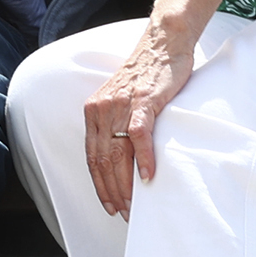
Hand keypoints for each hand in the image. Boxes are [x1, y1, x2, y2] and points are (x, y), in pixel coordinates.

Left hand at [84, 17, 200, 218]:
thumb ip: (115, 124)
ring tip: (135, 205)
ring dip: (126, 184)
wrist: (163, 42)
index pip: (92, 157)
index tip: (109, 205)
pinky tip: (148, 177)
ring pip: (119, 153)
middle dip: (113, 191)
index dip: (99, 185)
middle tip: (125, 213)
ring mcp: (122, 105)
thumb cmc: (146, 74)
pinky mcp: (144, 101)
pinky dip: (144, 158)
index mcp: (94, 111)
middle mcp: (102, 109)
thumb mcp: (121, 100)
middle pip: (104, 160)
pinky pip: (139, 135)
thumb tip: (121, 159)